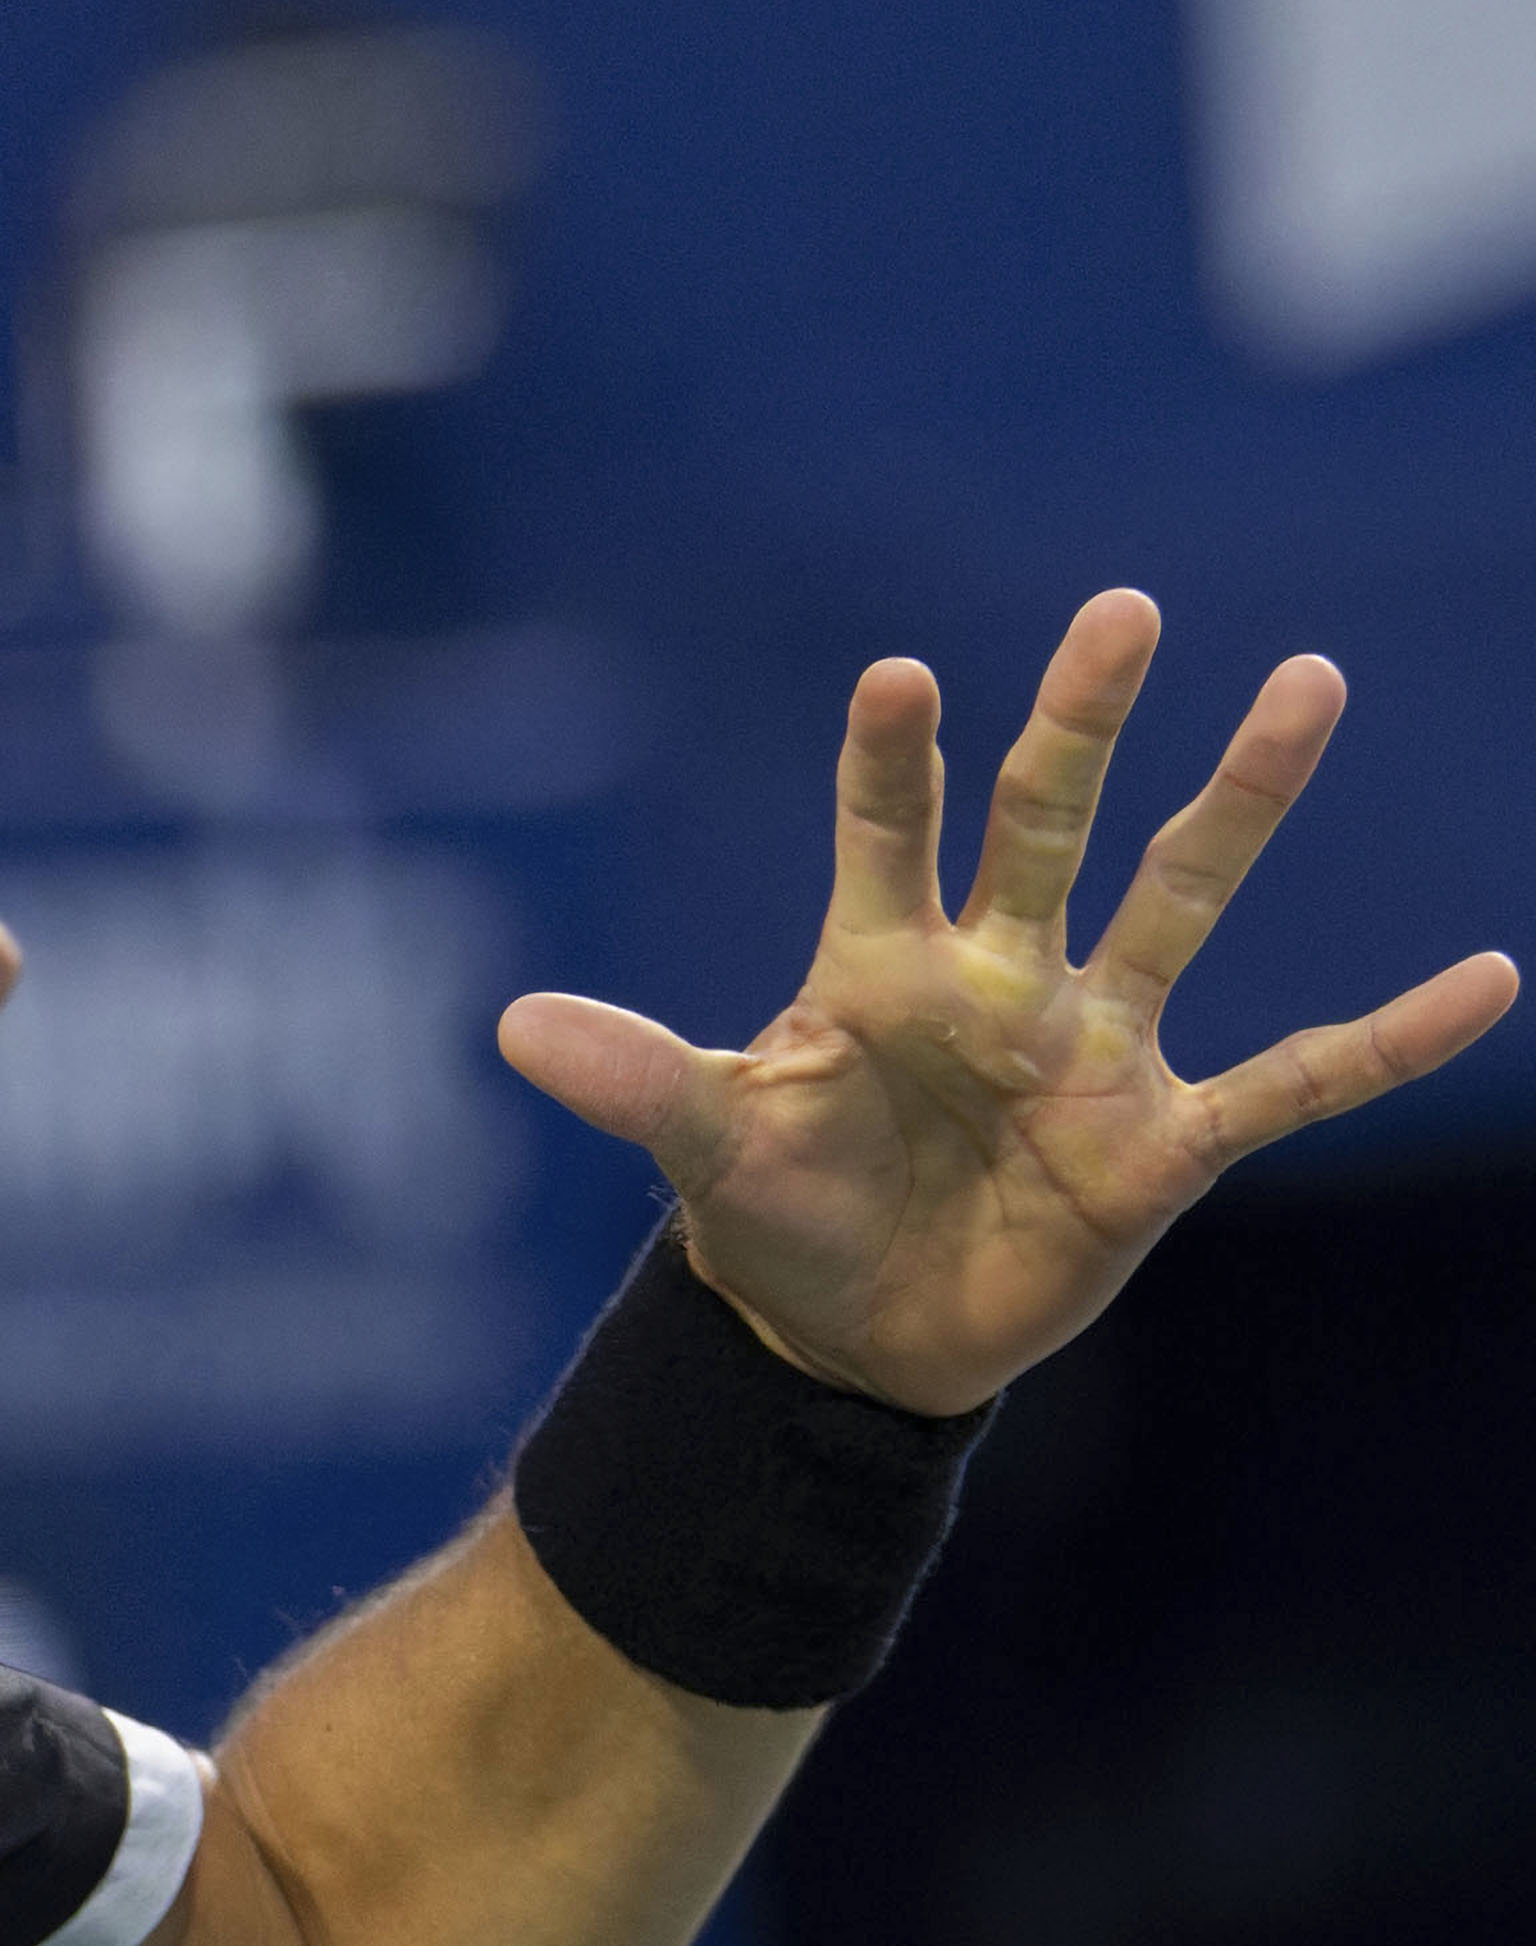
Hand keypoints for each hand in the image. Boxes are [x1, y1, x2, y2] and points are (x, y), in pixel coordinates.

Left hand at [498, 590, 1515, 1416]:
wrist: (847, 1335)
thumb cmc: (775, 1217)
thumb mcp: (700, 1149)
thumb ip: (628, 1077)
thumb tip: (507, 1024)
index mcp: (878, 967)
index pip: (885, 838)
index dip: (890, 767)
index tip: (896, 677)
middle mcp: (999, 980)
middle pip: (1048, 826)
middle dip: (1081, 724)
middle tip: (1122, 611)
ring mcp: (1091, 1050)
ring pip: (1179, 899)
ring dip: (1242, 800)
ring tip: (1306, 682)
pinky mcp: (1160, 1141)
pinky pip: (1295, 1079)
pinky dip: (1385, 1037)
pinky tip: (1486, 979)